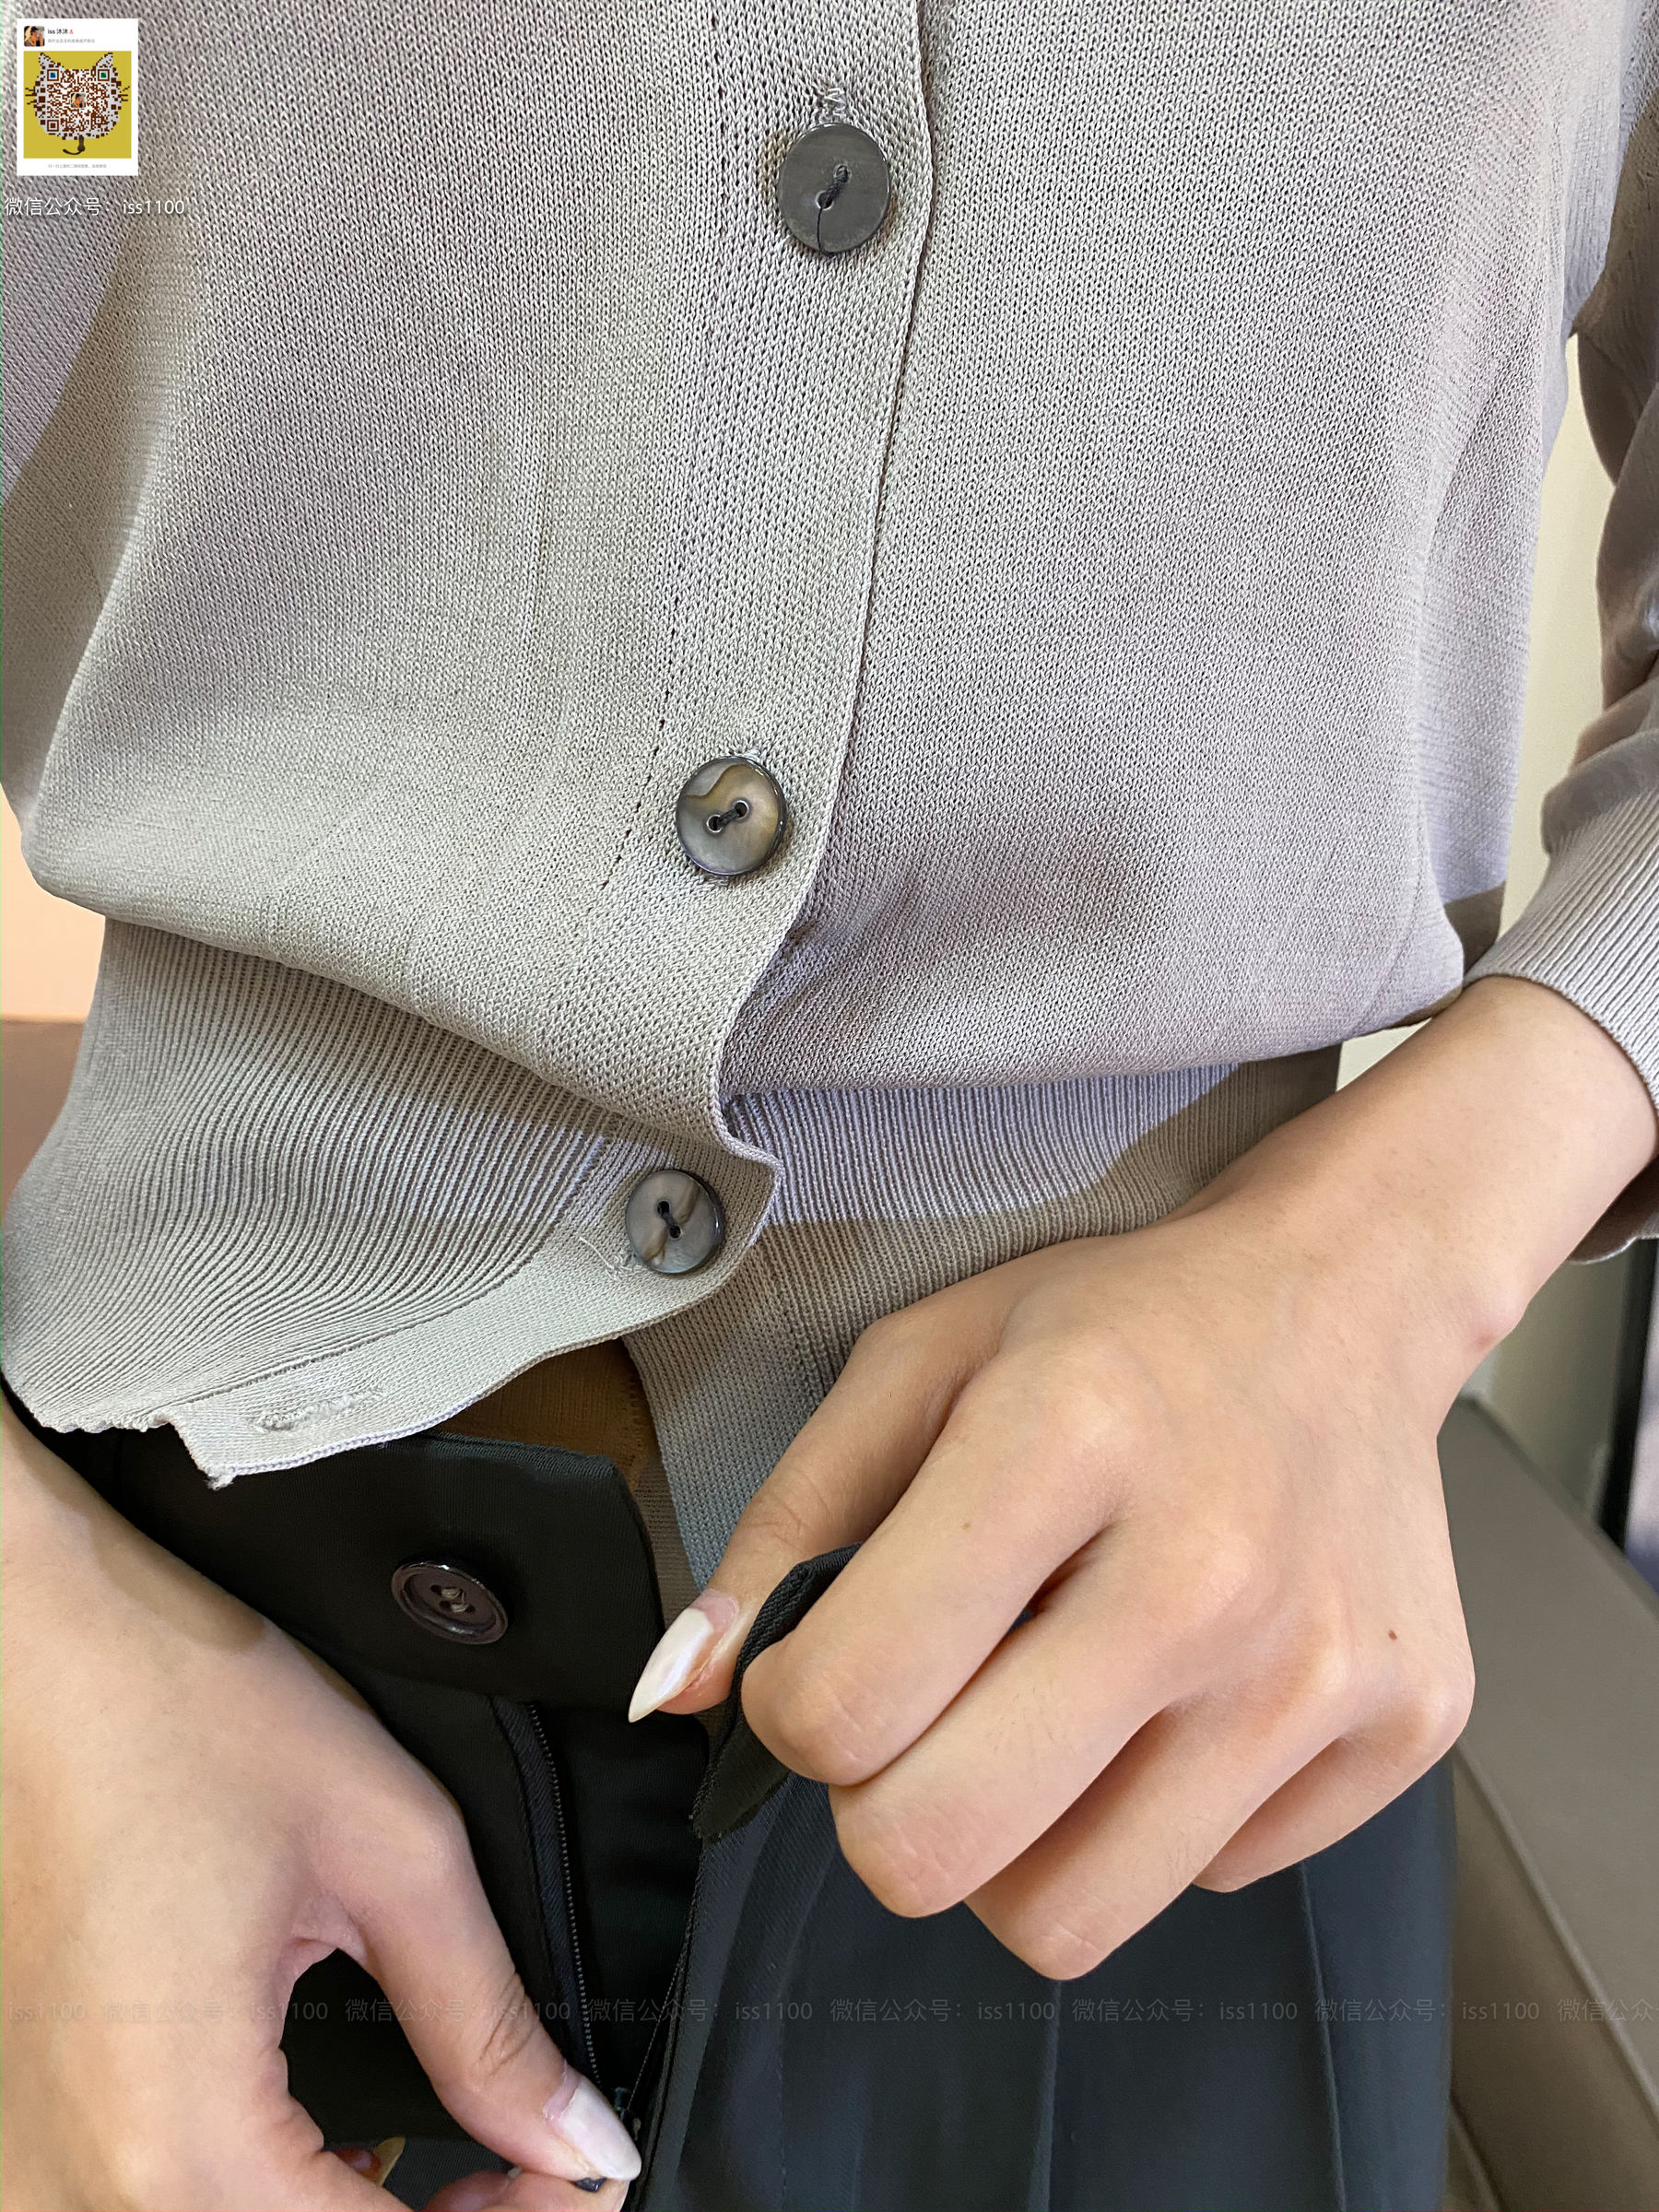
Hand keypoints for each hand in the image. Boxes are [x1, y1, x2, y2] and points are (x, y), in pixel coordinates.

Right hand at [0, 1401, 639, 2211]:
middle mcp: (78, 2185)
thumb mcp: (390, 1854)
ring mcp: (30, 2164)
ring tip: (456, 2152)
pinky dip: (263, 2192)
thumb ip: (485, 2022)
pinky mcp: (21, 2129)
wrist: (41, 1643)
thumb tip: (583, 2144)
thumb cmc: (192, 1713)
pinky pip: (161, 2202)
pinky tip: (343, 2140)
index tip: (580, 2170)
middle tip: (530, 2157)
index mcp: (175, 2135)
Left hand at [631, 978, 1656, 1974]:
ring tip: (1042, 1714)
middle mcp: (1206, 1571)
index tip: (826, 1664)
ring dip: (1013, 1842)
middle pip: (938, 1851)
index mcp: (1063, 1436)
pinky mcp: (1402, 1731)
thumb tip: (673, 1696)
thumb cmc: (1115, 1329)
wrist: (1349, 1300)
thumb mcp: (917, 1360)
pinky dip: (1155, 1817)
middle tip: (920, 1716)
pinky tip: (1172, 1692)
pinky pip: (1206, 1879)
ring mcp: (1319, 1668)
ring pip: (1067, 1919)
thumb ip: (782, 1522)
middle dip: (880, 1807)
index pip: (845, 1706)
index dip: (792, 1709)